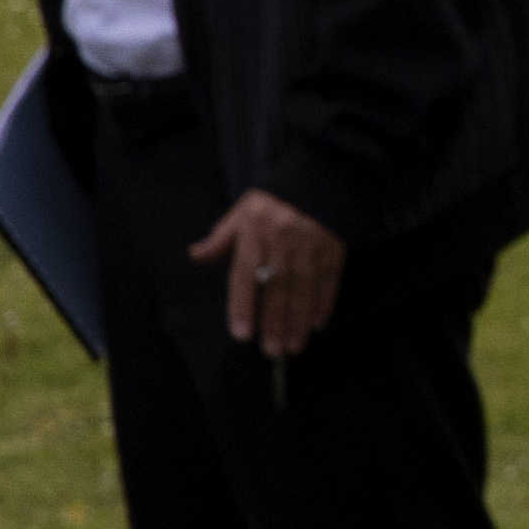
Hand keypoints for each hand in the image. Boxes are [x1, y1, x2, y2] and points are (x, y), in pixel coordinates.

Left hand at [187, 190, 343, 358]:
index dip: (244, 306)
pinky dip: (324, 302)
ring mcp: (311, 247)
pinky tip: (318, 323)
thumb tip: (195, 255)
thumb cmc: (273, 200)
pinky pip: (329, 279)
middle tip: (272, 351)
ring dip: (298, 320)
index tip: (242, 334)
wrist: (318, 176)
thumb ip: (220, 238)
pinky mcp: (334, 248)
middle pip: (277, 289)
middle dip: (275, 322)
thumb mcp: (241, 213)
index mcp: (255, 237)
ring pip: (303, 289)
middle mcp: (282, 245)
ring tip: (293, 347)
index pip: (246, 277)